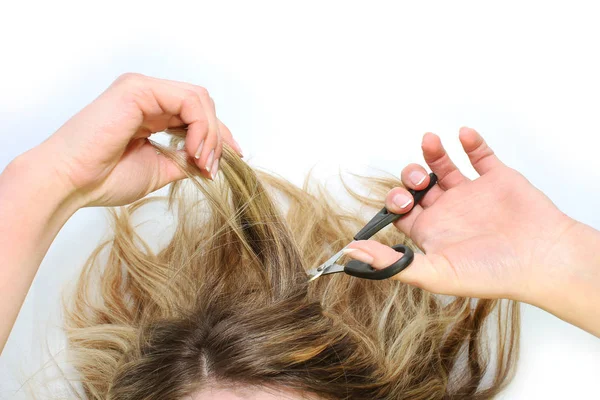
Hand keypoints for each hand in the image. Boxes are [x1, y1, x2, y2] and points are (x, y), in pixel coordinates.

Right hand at [31, 73, 242, 207]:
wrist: (70, 182)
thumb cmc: (104, 178)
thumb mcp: (159, 169)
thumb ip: (185, 160)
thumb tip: (212, 162)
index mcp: (150, 112)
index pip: (196, 115)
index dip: (219, 136)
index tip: (235, 159)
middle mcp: (147, 96)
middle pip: (202, 104)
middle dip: (217, 136)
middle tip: (212, 167)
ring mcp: (142, 89)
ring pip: (198, 100)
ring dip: (210, 133)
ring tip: (202, 162)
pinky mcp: (138, 89)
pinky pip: (187, 100)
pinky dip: (200, 127)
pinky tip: (193, 151)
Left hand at [345, 127, 576, 303]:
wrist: (542, 259)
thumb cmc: (491, 272)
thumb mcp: (434, 273)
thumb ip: (391, 263)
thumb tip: (351, 253)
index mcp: (432, 233)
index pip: (400, 212)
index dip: (394, 201)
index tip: (400, 200)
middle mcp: (449, 212)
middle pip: (417, 186)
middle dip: (410, 177)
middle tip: (419, 181)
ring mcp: (473, 194)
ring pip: (444, 166)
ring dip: (432, 153)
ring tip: (431, 142)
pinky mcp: (497, 179)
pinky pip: (480, 154)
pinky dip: (471, 141)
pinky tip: (463, 134)